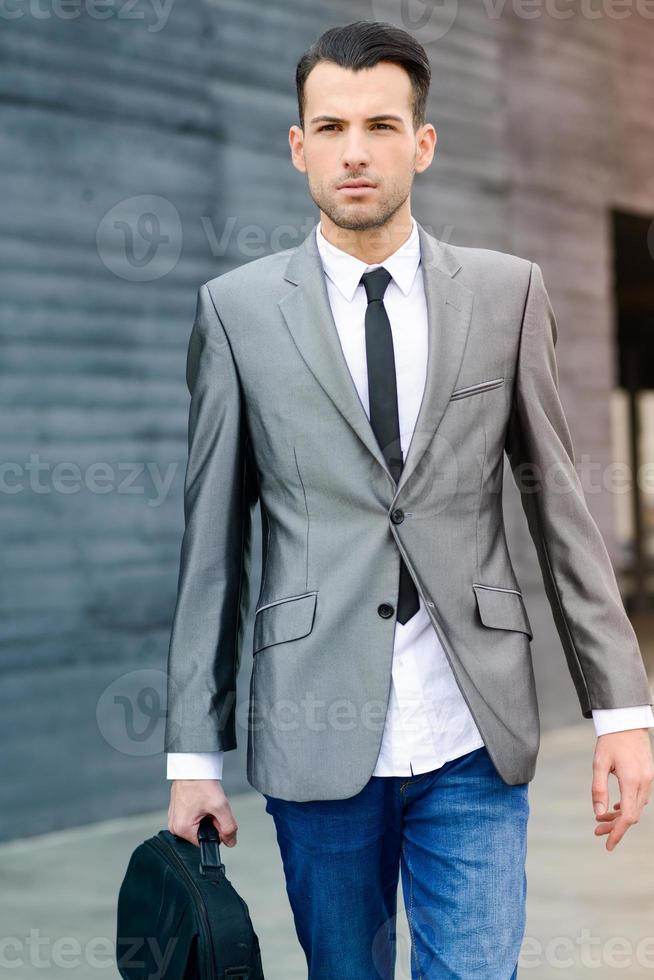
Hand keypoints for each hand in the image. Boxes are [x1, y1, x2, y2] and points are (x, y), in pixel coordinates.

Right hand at [168, 779, 237, 848]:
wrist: (193, 765)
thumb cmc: (201, 782)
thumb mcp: (220, 806)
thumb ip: (228, 827)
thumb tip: (231, 841)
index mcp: (182, 829)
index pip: (206, 842)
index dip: (216, 831)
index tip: (216, 816)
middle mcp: (175, 826)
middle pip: (201, 833)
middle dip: (211, 822)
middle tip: (212, 806)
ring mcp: (174, 818)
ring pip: (198, 825)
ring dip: (206, 815)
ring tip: (206, 801)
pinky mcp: (177, 810)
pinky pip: (192, 817)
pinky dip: (200, 810)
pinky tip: (201, 799)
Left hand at [591, 729, 653, 850]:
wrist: (626, 721)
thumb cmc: (610, 740)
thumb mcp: (599, 763)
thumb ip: (598, 789)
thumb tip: (598, 814)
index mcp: (631, 780)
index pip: (628, 816)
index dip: (618, 833)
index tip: (608, 845)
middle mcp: (644, 782)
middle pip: (632, 815)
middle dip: (615, 826)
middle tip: (596, 831)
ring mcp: (648, 779)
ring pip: (636, 808)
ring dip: (620, 817)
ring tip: (601, 820)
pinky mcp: (647, 776)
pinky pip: (639, 798)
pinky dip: (627, 806)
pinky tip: (614, 807)